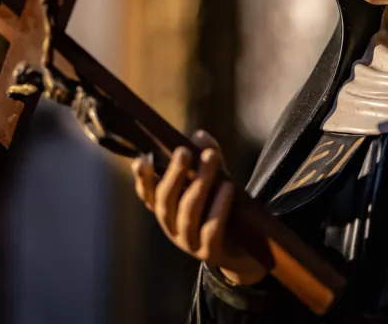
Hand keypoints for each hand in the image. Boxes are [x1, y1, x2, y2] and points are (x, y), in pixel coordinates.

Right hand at [131, 130, 266, 285]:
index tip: (142, 161)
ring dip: (200, 183)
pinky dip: (219, 206)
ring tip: (212, 158)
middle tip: (183, 151)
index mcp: (167, 209)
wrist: (245, 247)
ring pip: (188, 212)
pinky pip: (211, 228)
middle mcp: (171, 226)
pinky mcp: (210, 252)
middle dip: (174, 174)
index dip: (143, 179)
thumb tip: (199, 135)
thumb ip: (206, 158)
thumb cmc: (222, 206)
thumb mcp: (214, 180)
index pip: (148, 194)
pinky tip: (228, 187)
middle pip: (166, 200)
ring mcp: (188, 242)